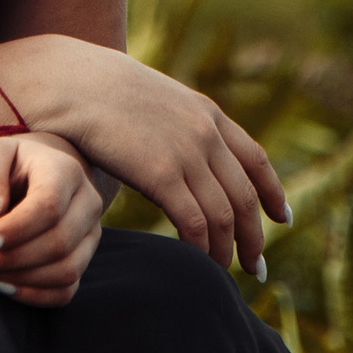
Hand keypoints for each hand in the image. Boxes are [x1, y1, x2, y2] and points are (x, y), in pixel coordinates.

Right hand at [0, 38, 289, 278]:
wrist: (71, 79)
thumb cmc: (98, 92)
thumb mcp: (153, 100)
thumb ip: (174, 125)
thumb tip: (175, 150)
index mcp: (207, 113)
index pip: (255, 159)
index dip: (272, 192)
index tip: (281, 218)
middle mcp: (206, 133)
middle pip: (244, 196)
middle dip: (255, 236)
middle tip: (258, 268)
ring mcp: (186, 152)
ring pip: (223, 215)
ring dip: (229, 250)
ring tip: (225, 273)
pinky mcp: (161, 173)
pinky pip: (194, 222)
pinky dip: (202, 248)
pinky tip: (198, 262)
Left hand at [0, 132, 108, 309]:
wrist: (32, 172)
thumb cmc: (5, 164)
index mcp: (65, 170)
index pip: (48, 207)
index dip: (14, 231)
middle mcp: (87, 202)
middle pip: (59, 243)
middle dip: (13, 259)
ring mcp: (90, 233)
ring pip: (67, 270)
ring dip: (21, 278)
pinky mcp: (83, 258)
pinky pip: (66, 290)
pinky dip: (34, 295)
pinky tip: (3, 285)